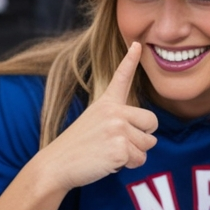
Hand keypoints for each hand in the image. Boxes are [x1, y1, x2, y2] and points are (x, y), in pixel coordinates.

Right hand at [38, 42, 158, 190]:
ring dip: (135, 153)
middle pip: (152, 123)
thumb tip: (148, 128)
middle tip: (118, 143)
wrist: (56, 165)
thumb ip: (119, 120)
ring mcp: (118, 129)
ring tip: (109, 152)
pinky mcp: (120, 148)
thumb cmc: (78, 147)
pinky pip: (141, 159)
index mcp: (106, 103)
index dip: (130, 60)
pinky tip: (109, 162)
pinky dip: (129, 165)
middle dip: (143, 137)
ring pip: (149, 143)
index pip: (121, 78)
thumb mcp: (95, 123)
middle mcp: (114, 112)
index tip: (137, 44)